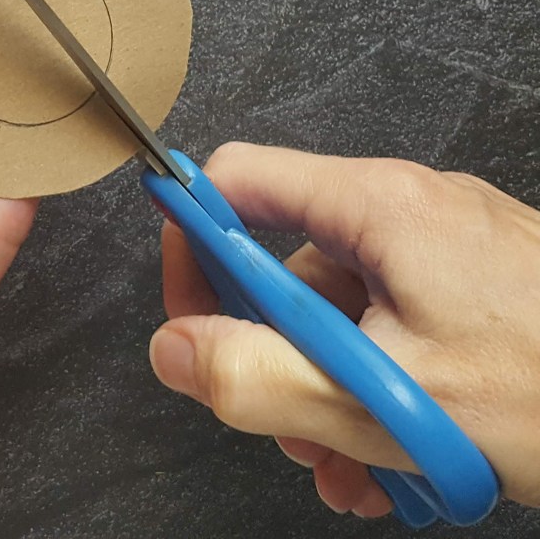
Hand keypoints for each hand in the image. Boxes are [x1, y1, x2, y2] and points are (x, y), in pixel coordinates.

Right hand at [148, 142, 539, 516]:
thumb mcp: (390, 399)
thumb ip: (263, 377)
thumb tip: (173, 351)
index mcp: (379, 204)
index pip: (238, 178)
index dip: (194, 238)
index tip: (188, 311)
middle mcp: (406, 208)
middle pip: (285, 255)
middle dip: (267, 345)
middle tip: (275, 419)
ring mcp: (442, 248)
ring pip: (339, 306)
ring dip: (322, 385)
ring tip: (342, 466)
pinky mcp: (470, 286)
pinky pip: (390, 322)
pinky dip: (372, 384)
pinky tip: (388, 461)